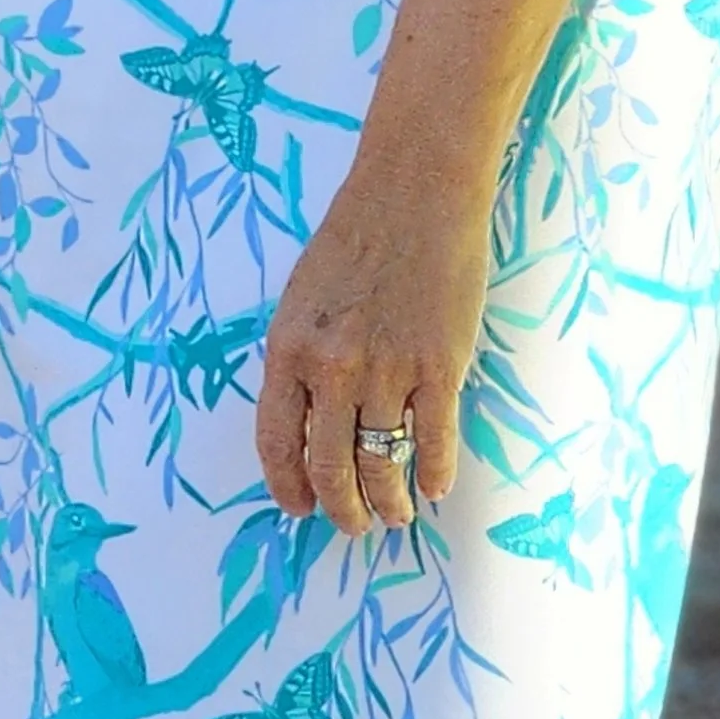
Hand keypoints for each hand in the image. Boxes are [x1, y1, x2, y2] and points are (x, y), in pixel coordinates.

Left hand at [257, 165, 491, 535]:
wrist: (415, 194)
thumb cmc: (355, 240)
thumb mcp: (302, 300)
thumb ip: (301, 362)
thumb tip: (308, 428)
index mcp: (289, 349)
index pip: (277, 442)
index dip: (288, 486)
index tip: (300, 508)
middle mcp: (334, 367)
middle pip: (332, 467)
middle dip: (343, 509)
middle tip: (354, 524)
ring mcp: (390, 370)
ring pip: (385, 464)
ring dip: (390, 501)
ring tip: (396, 513)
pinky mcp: (442, 366)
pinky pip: (436, 441)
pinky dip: (436, 474)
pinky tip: (435, 486)